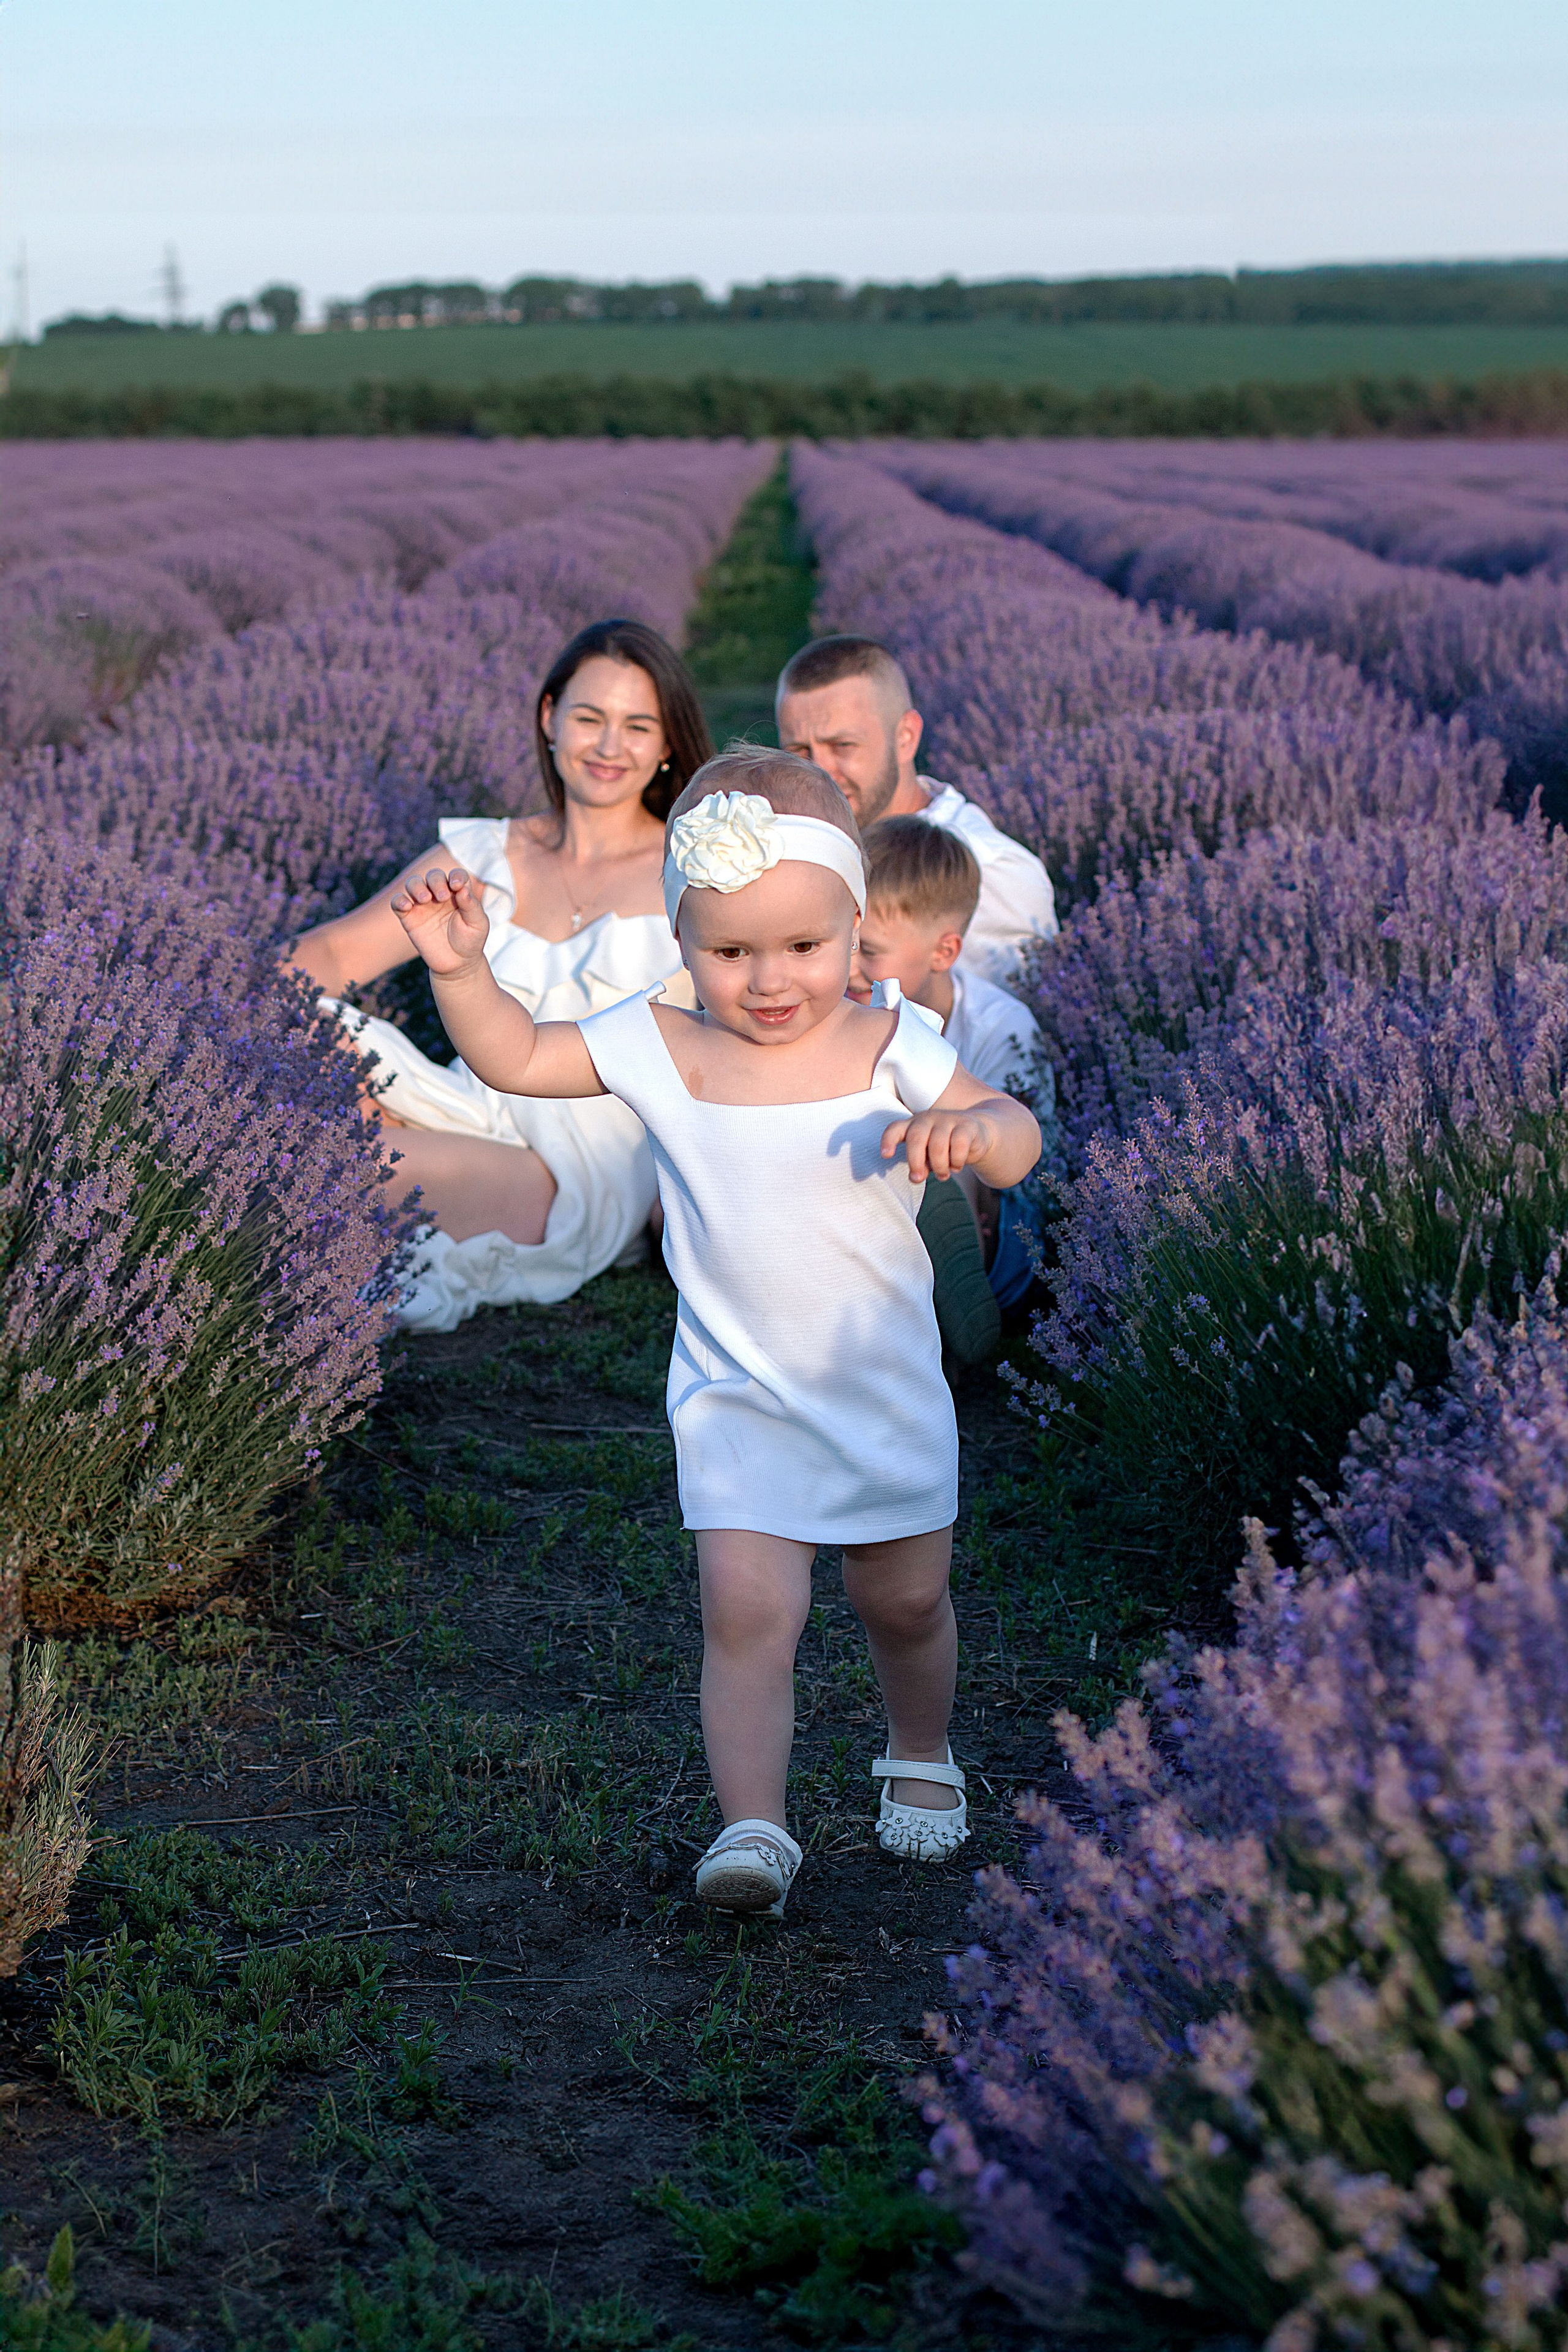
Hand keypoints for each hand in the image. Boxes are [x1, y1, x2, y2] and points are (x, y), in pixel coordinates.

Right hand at [389, 866, 489, 977]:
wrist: (457, 964)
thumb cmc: (470, 941)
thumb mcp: (478, 924)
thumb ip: (471, 905)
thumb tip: (462, 888)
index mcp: (458, 893)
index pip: (456, 875)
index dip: (456, 875)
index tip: (457, 886)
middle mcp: (439, 895)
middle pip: (433, 875)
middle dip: (436, 881)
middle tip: (442, 897)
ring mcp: (423, 905)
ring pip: (413, 883)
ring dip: (416, 886)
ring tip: (425, 899)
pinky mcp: (409, 917)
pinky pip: (398, 902)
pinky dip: (399, 900)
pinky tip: (406, 906)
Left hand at [882, 1106, 999, 1182]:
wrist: (976, 1133)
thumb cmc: (944, 1147)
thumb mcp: (928, 1156)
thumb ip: (920, 1165)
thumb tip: (916, 1177)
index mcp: (913, 1125)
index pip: (895, 1129)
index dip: (888, 1141)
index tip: (886, 1156)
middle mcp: (927, 1118)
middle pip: (916, 1138)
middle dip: (915, 1162)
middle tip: (918, 1178)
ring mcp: (947, 1119)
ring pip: (938, 1145)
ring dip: (939, 1166)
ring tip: (943, 1175)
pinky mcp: (966, 1125)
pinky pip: (958, 1146)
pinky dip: (956, 1162)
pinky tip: (957, 1166)